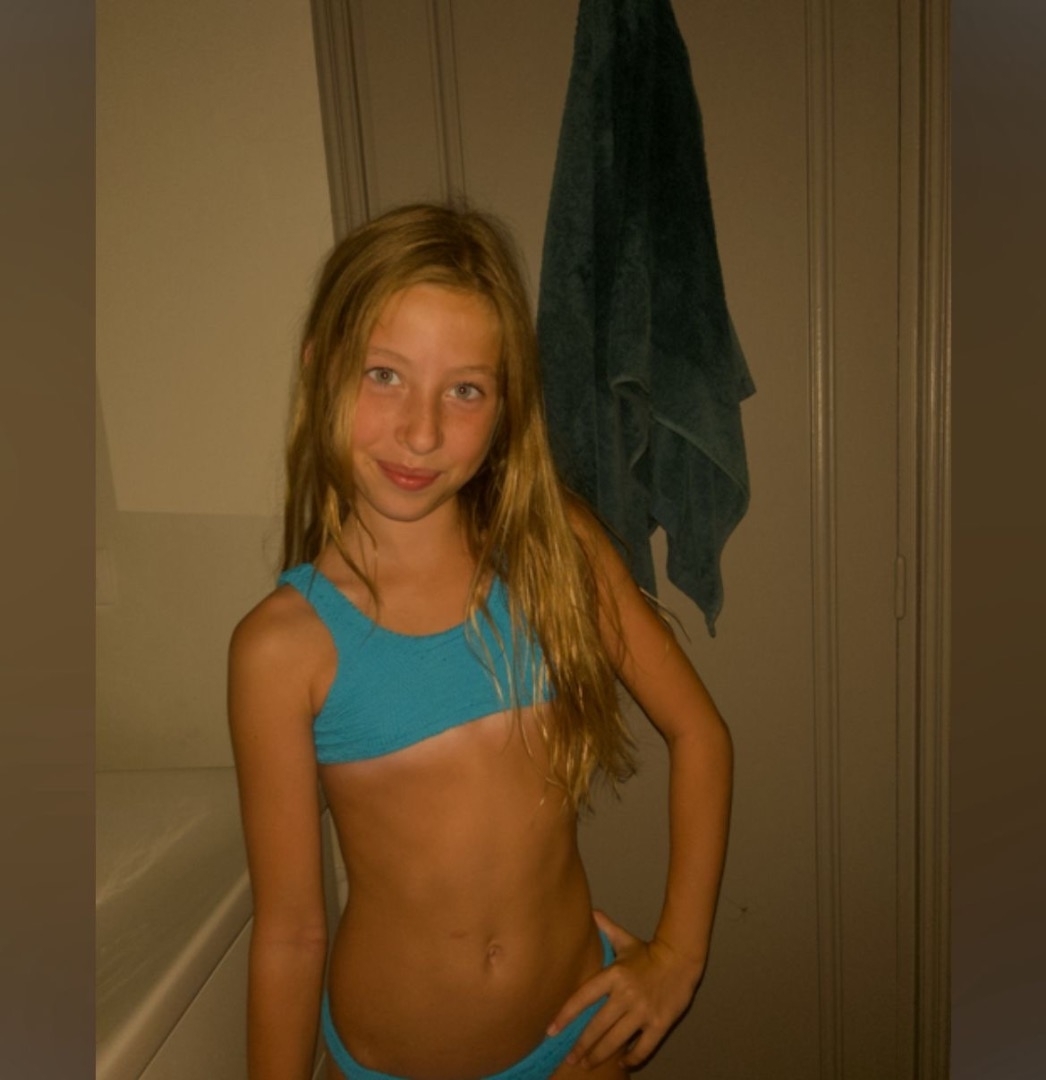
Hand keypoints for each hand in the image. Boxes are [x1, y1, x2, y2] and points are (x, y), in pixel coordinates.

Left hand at [546, 910, 704, 1069]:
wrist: (681, 959)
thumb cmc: (649, 952)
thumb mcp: (626, 940)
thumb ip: (607, 929)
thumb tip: (592, 913)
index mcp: (614, 975)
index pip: (583, 998)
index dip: (566, 1015)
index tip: (552, 1030)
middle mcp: (626, 995)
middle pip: (598, 1026)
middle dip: (581, 1046)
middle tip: (570, 1059)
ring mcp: (644, 1011)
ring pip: (616, 1040)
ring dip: (600, 1055)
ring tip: (587, 1064)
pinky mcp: (660, 1023)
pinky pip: (644, 1047)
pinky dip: (633, 1058)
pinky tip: (623, 1063)